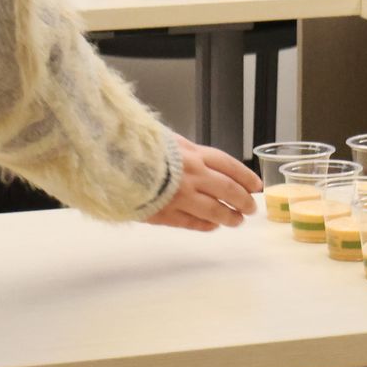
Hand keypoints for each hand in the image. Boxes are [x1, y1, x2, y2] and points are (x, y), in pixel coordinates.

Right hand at [143, 135, 262, 231]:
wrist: (110, 162)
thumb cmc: (138, 148)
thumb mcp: (168, 140)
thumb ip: (187, 152)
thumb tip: (200, 161)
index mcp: (194, 154)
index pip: (230, 166)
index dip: (246, 177)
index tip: (256, 186)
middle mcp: (193, 175)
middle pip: (228, 190)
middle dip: (243, 201)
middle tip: (250, 208)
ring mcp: (180, 196)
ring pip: (214, 210)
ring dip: (228, 217)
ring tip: (236, 221)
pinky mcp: (164, 213)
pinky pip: (191, 222)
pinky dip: (204, 225)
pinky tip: (212, 226)